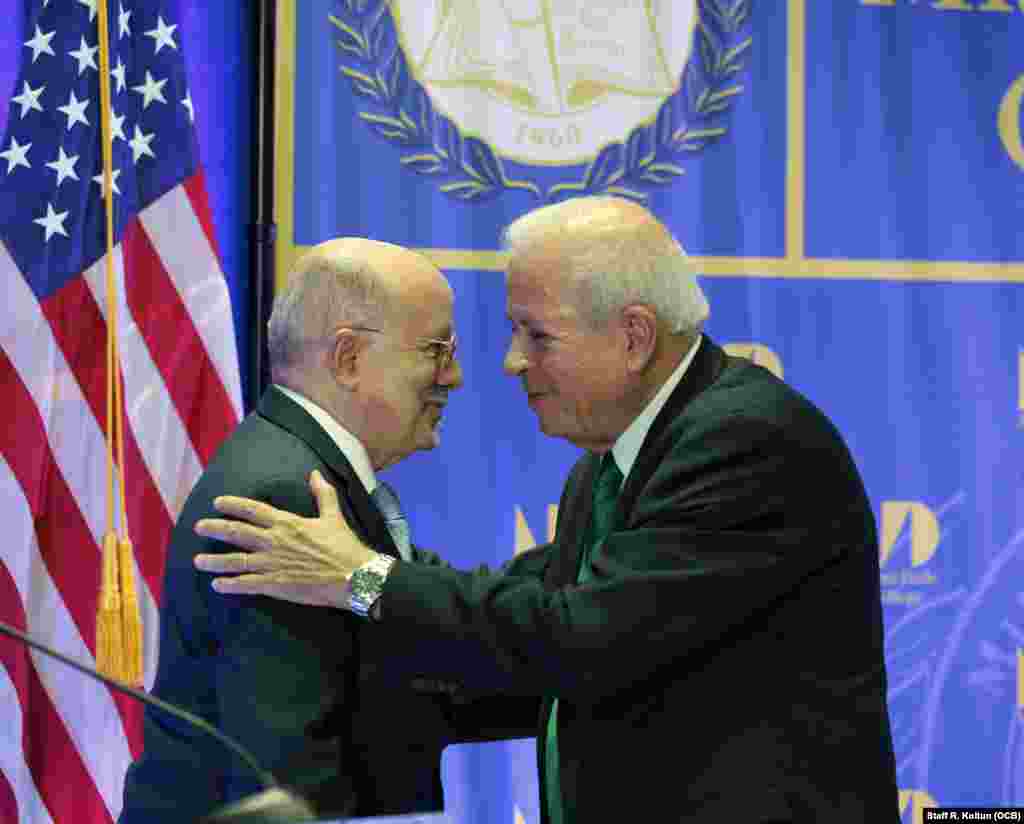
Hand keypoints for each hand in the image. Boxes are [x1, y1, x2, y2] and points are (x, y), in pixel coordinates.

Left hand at [193, 470, 375, 607]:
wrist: (354, 577)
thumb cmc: (345, 546)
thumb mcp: (334, 516)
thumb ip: (323, 494)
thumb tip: (315, 473)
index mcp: (287, 523)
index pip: (253, 510)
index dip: (233, 505)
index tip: (217, 502)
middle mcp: (275, 542)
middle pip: (237, 533)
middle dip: (215, 528)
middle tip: (198, 527)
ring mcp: (272, 564)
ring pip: (236, 561)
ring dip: (214, 561)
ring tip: (197, 560)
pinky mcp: (276, 585)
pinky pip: (247, 584)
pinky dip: (230, 585)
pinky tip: (217, 585)